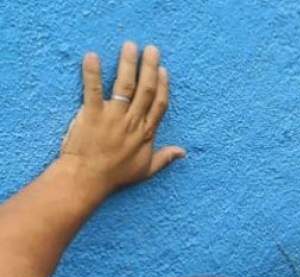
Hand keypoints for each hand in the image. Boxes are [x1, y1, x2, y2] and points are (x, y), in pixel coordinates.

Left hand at [58, 42, 184, 194]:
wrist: (87, 179)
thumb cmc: (115, 176)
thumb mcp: (146, 170)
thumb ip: (165, 158)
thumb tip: (183, 153)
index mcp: (146, 133)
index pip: (159, 104)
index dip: (163, 86)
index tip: (163, 70)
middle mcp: (133, 121)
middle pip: (145, 89)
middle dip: (149, 67)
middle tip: (151, 49)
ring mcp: (113, 117)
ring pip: (125, 85)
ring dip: (128, 64)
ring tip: (130, 46)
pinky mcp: (91, 115)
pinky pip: (93, 90)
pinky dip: (92, 73)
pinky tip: (92, 56)